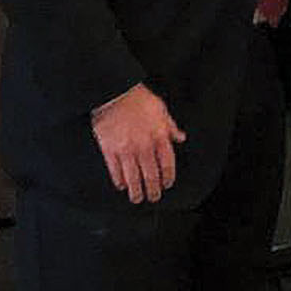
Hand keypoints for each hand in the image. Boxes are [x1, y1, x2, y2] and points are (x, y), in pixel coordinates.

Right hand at [91, 84, 185, 203]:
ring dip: (137, 191)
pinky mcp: (109, 150)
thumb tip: (180, 137)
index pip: (168, 164)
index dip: (168, 177)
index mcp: (159, 137)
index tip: (167, 184)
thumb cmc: (138, 98)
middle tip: (154, 197)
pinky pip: (115, 170)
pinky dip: (119, 180)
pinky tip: (121, 186)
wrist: (114, 92)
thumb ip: (171, 126)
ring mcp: (126, 150)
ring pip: (133, 177)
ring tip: (138, 199)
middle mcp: (144, 146)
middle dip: (153, 189)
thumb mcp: (161, 110)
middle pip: (151, 175)